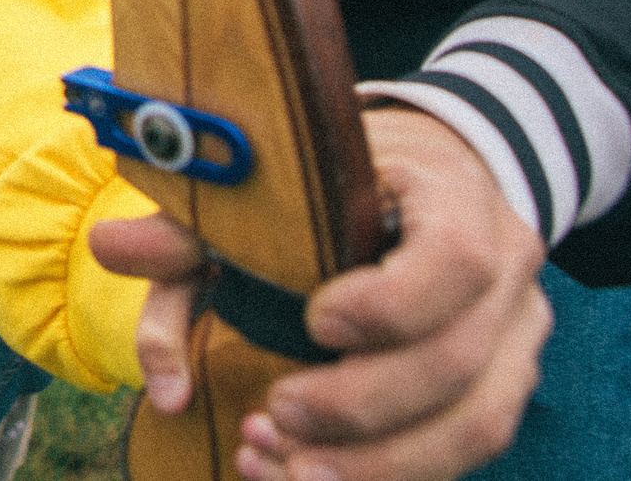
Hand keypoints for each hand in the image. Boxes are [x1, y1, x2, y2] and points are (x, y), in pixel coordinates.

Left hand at [91, 107, 549, 480]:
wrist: (425, 179)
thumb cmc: (336, 182)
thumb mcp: (271, 185)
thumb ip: (196, 221)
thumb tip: (112, 247)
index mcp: (454, 194)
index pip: (454, 258)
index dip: (388, 305)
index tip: (314, 323)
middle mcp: (508, 266)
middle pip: (459, 360)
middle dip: (361, 407)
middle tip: (273, 417)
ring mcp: (519, 331)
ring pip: (478, 423)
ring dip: (380, 464)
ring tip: (286, 469)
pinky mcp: (505, 382)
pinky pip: (467, 446)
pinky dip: (392, 473)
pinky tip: (309, 474)